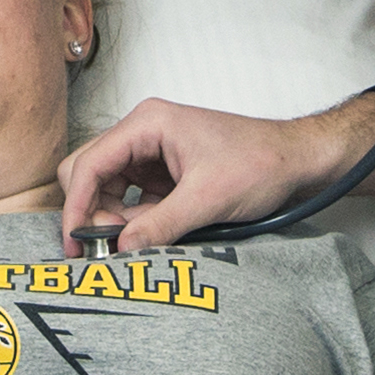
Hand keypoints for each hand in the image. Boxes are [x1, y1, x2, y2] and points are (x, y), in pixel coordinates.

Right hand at [57, 93, 374, 253]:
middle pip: (89, 174)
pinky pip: (131, 202)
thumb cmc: (261, 162)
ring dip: (113, 221)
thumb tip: (121, 250)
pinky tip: (150, 238)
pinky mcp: (162, 176)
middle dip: (92, 213)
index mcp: (147, 124)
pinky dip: (133, 223)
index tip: (77, 243)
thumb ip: (161, 226)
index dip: (77, 207)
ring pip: (107, 191)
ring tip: (136, 245)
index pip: (90, 165)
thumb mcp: (208, 198)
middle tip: (107, 247)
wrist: (297, 162)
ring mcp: (150, 155)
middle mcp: (142, 134)